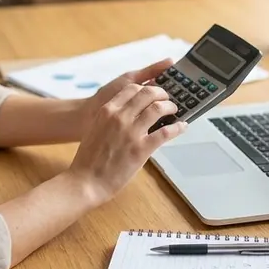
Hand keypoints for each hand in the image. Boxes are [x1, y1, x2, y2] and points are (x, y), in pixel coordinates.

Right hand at [65, 58, 186, 203]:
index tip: (153, 92)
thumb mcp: (97, 129)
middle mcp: (119, 116)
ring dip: (170, 107)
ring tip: (174, 110)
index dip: (146, 88)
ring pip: (158, 108)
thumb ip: (111, 118)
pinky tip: (182, 127)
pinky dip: (177, 127)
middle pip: (148, 93)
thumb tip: (131, 114)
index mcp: (107, 110)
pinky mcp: (141, 148)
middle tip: (167, 98)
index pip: (132, 88)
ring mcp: (131, 132)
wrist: (85, 181)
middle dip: (161, 93)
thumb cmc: (89, 158)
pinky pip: (165, 132)